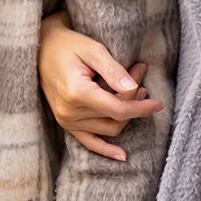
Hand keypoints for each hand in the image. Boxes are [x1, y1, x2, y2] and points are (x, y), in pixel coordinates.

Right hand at [39, 12, 160, 161]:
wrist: (42, 48)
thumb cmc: (69, 45)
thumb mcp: (93, 49)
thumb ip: (114, 70)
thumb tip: (134, 90)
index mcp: (76, 92)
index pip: (117, 109)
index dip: (141, 107)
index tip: (158, 102)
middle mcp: (69, 111)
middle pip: (115, 117)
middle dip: (134, 101)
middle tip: (139, 75)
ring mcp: (66, 120)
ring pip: (108, 129)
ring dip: (126, 115)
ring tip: (133, 90)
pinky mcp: (65, 123)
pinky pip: (89, 142)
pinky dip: (106, 150)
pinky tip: (122, 155)